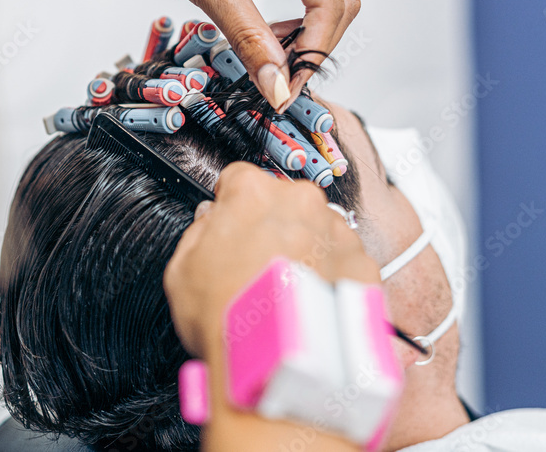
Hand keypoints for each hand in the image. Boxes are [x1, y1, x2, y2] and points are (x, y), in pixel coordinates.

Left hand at [91, 0, 360, 110]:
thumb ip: (250, 40)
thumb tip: (277, 85)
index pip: (330, 3)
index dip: (313, 53)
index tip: (288, 90)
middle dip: (315, 42)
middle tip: (280, 76)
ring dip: (312, 23)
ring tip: (273, 46)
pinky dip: (303, 3)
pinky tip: (274, 14)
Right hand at [163, 162, 378, 358]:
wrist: (276, 365)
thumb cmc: (229, 318)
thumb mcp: (182, 268)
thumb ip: (199, 231)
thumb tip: (210, 221)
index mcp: (253, 192)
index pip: (239, 179)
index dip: (232, 207)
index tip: (232, 227)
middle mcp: (301, 202)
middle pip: (284, 202)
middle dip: (274, 228)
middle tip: (258, 267)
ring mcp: (337, 231)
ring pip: (318, 230)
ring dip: (306, 251)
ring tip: (286, 293)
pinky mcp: (363, 264)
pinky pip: (345, 262)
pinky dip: (333, 277)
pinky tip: (311, 304)